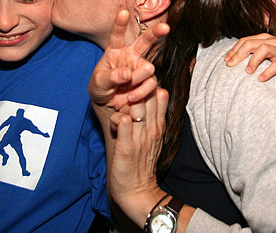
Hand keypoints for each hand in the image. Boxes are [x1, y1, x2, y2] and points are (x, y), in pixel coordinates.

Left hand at [88, 10, 169, 113]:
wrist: (109, 106)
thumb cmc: (100, 88)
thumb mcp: (98, 83)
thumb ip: (110, 77)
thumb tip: (127, 74)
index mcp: (115, 50)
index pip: (117, 35)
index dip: (120, 23)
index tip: (123, 12)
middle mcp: (131, 56)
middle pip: (145, 40)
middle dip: (156, 32)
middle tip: (165, 27)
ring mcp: (141, 68)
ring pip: (148, 69)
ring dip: (137, 80)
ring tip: (126, 92)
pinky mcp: (148, 81)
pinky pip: (151, 84)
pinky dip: (141, 92)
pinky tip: (131, 98)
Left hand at [108, 87, 168, 225]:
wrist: (137, 189)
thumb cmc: (143, 161)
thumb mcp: (155, 137)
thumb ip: (155, 116)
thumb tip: (156, 94)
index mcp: (159, 125)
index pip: (160, 94)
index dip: (147, 86)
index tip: (136, 88)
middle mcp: (151, 129)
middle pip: (149, 96)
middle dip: (136, 89)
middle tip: (123, 93)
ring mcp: (140, 137)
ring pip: (136, 107)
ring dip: (125, 103)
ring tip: (118, 108)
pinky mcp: (127, 146)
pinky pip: (124, 124)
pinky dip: (118, 119)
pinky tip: (116, 121)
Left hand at [224, 33, 275, 81]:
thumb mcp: (266, 53)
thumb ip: (252, 53)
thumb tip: (232, 60)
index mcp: (264, 39)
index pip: (244, 41)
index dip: (233, 50)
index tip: (225, 61)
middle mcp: (271, 42)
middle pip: (251, 44)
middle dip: (238, 54)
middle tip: (230, 66)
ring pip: (263, 50)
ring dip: (253, 61)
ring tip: (247, 72)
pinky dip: (268, 71)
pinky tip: (261, 79)